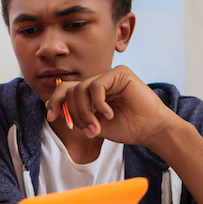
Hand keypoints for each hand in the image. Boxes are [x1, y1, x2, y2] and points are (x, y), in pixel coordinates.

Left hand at [46, 65, 179, 146]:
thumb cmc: (127, 128)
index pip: (65, 90)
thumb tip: (54, 110)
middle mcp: (98, 82)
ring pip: (80, 89)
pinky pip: (95, 86)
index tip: (51, 116)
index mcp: (91, 93)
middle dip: (72, 113)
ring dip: (85, 112)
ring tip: (97, 125)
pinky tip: (109, 114)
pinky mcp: (119, 73)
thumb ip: (77, 117)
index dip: (55, 101)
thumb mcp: (94, 125)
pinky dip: (98, 103)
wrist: (151, 130)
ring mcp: (109, 76)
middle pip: (69, 90)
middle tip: (86, 128)